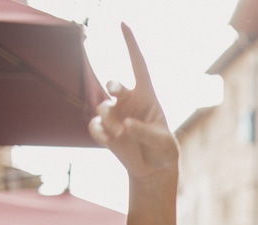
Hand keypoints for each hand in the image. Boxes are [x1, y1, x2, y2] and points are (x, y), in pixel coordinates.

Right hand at [88, 24, 178, 180]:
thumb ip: (145, 133)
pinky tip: (111, 143)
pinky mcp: (103, 129)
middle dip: (114, 87)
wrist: (152, 168)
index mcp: (146, 96)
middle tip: (116, 91)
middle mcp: (128, 100)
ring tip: (124, 136)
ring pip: (104, 109)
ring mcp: (114, 113)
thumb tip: (124, 125)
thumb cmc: (163, 150)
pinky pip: (95, 127)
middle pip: (114, 85)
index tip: (123, 23)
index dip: (131, 45)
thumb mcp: (162, 143)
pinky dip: (102, 136)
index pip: (138, 65)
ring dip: (113, 123)